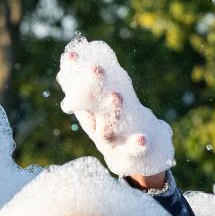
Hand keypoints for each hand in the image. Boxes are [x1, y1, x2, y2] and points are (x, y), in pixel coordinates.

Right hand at [56, 37, 174, 178]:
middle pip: (91, 108)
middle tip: (95, 68)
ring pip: (106, 130)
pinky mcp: (129, 155)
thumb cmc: (116, 127)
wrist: (132, 161)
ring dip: (112, 111)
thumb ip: (92, 88)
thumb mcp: (102, 107)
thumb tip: (71, 62)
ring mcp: (111, 144)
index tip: (71, 54)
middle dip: (93, 87)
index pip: (79, 92)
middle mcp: (96, 129)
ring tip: (117, 95)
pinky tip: (143, 138)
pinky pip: (132, 150)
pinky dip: (137, 144)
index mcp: (89, 115)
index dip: (74, 74)